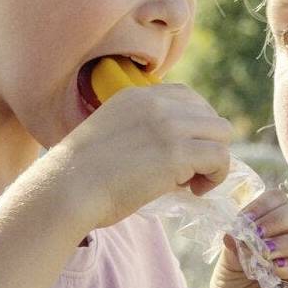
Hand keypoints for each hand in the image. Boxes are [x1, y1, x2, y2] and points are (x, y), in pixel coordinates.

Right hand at [47, 81, 233, 230]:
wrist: (65, 189)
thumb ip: (137, 135)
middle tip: (188, 173)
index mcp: (137, 96)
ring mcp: (169, 126)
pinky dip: (216, 176)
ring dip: (213, 160)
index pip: (187, 98)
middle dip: (205, 145)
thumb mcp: (109, 138)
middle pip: (210, 116)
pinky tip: (194, 191)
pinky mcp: (177, 153)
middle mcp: (156, 103)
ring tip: (193, 183)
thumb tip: (165, 159)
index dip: (193, 128)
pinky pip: (221, 158)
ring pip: (222, 134)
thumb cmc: (78, 178)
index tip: (180, 154)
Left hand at [207, 189, 287, 287]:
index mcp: (281, 228)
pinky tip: (274, 271)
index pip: (281, 200)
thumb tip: (237, 229)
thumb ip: (236, 244)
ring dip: (287, 243)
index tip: (243, 221)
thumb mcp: (228, 262)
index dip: (262, 205)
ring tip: (264, 256)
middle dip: (277, 220)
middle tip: (256, 236)